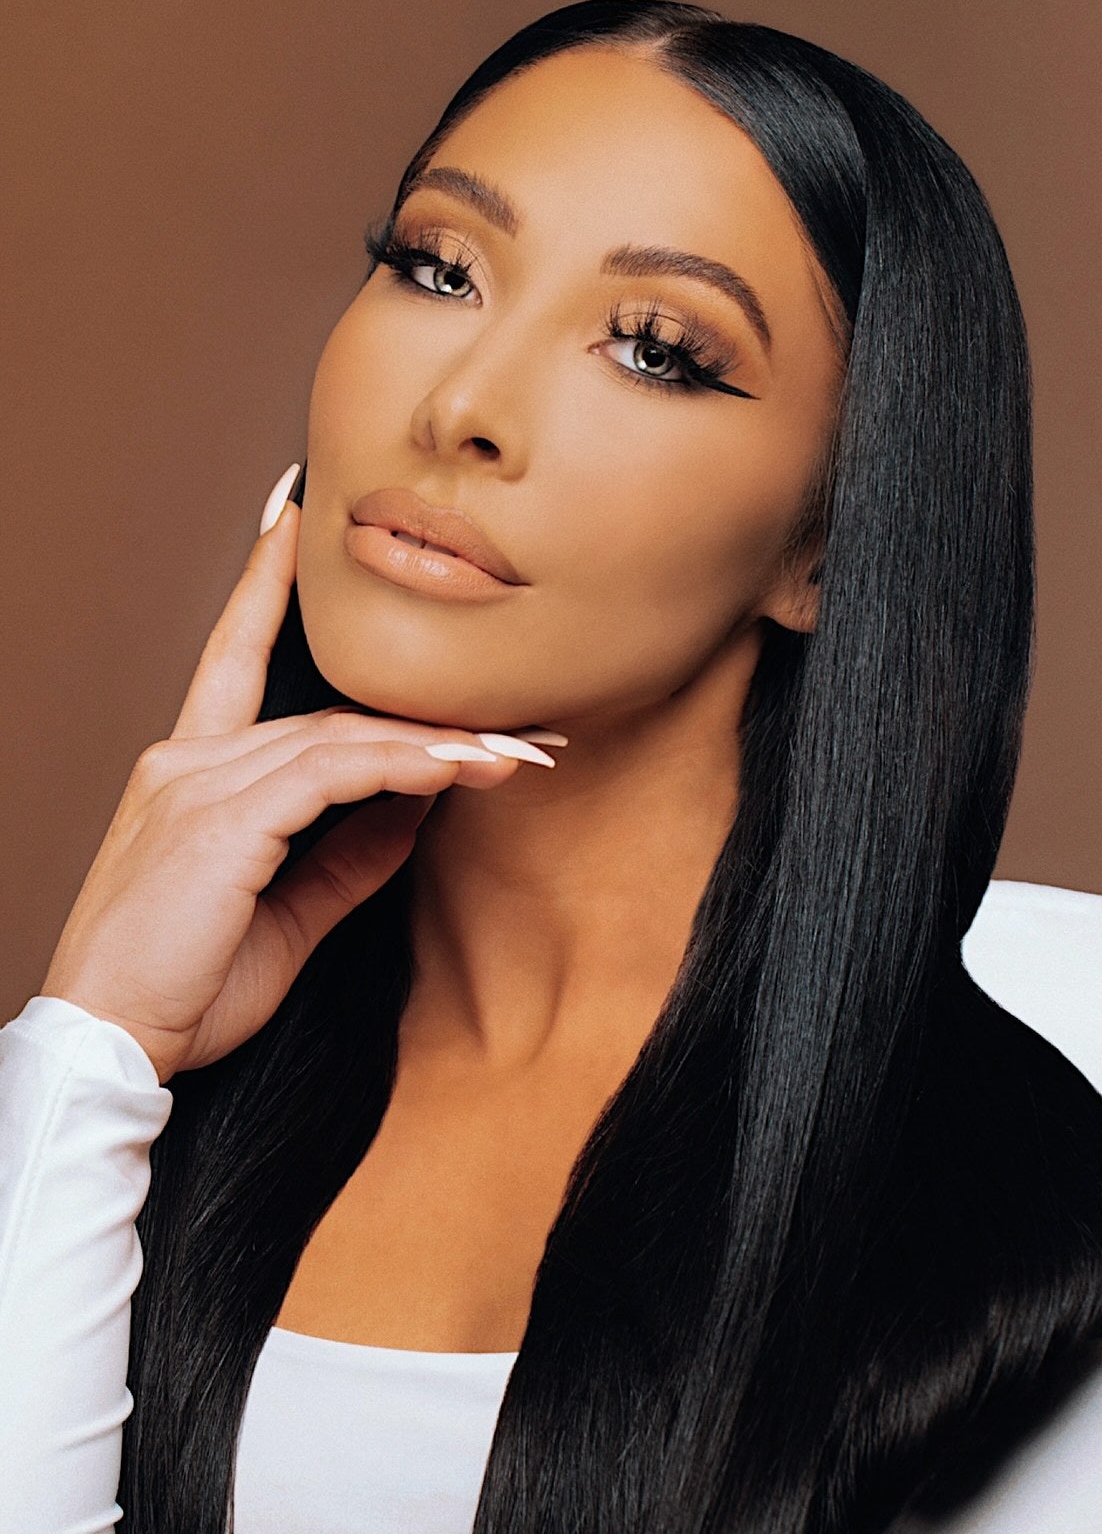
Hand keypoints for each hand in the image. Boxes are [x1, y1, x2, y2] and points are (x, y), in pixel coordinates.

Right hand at [39, 467, 559, 1083]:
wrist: (112, 1049)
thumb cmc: (185, 986)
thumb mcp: (284, 914)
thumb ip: (346, 856)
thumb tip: (413, 812)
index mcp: (189, 770)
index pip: (235, 656)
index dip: (263, 586)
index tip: (292, 519)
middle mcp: (189, 759)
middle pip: (330, 709)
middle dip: (430, 716)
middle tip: (522, 726)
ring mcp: (199, 782)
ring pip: (341, 734)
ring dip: (438, 744)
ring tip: (517, 753)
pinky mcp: (220, 819)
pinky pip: (333, 772)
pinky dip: (403, 767)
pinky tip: (462, 770)